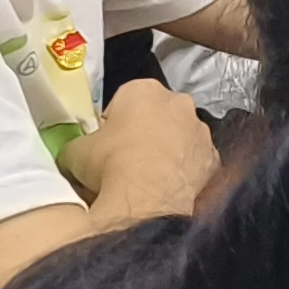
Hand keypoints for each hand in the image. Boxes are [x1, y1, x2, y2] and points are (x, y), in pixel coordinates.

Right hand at [64, 77, 216, 222]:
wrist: (147, 199)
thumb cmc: (109, 163)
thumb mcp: (75, 151)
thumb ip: (79, 143)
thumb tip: (78, 152)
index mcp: (144, 89)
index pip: (124, 100)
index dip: (111, 123)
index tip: (104, 143)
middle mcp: (179, 102)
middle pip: (156, 114)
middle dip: (143, 132)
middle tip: (125, 159)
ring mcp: (201, 130)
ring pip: (179, 136)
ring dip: (166, 151)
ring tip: (147, 177)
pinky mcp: (213, 158)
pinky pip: (194, 161)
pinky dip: (183, 171)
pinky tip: (167, 187)